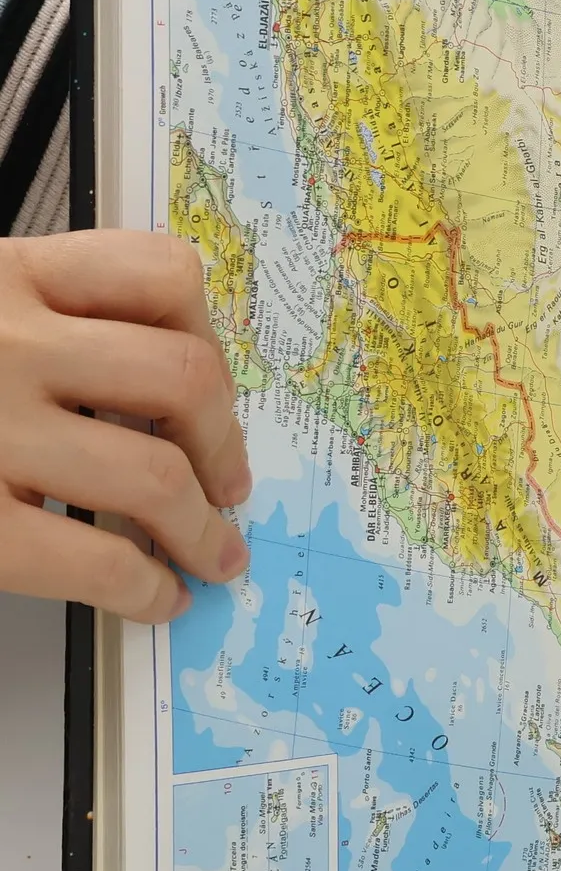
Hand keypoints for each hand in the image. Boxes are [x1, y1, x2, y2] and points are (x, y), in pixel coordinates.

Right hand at [0, 231, 251, 622]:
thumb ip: (29, 317)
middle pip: (183, 379)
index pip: (161, 276)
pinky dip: (144, 585)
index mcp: (1, 274)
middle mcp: (2, 340)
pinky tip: (154, 596)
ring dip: (201, 526)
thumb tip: (154, 395)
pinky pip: (93, 557)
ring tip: (209, 553)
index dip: (208, 339)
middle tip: (227, 484)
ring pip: (154, 472)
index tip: (210, 387)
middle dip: (224, 444)